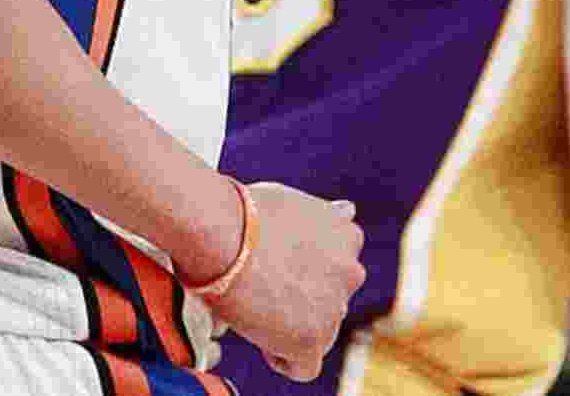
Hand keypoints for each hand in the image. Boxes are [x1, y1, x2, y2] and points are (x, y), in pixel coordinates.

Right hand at [207, 182, 364, 382]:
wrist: (220, 231)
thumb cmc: (245, 212)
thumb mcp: (294, 203)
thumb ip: (324, 217)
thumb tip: (349, 210)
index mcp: (347, 235)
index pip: (336, 268)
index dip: (304, 271)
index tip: (278, 266)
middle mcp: (349, 271)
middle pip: (329, 301)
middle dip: (303, 299)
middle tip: (263, 285)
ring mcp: (334, 307)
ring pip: (318, 333)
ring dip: (293, 326)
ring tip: (256, 304)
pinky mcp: (312, 339)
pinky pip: (304, 366)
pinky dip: (282, 357)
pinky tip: (258, 330)